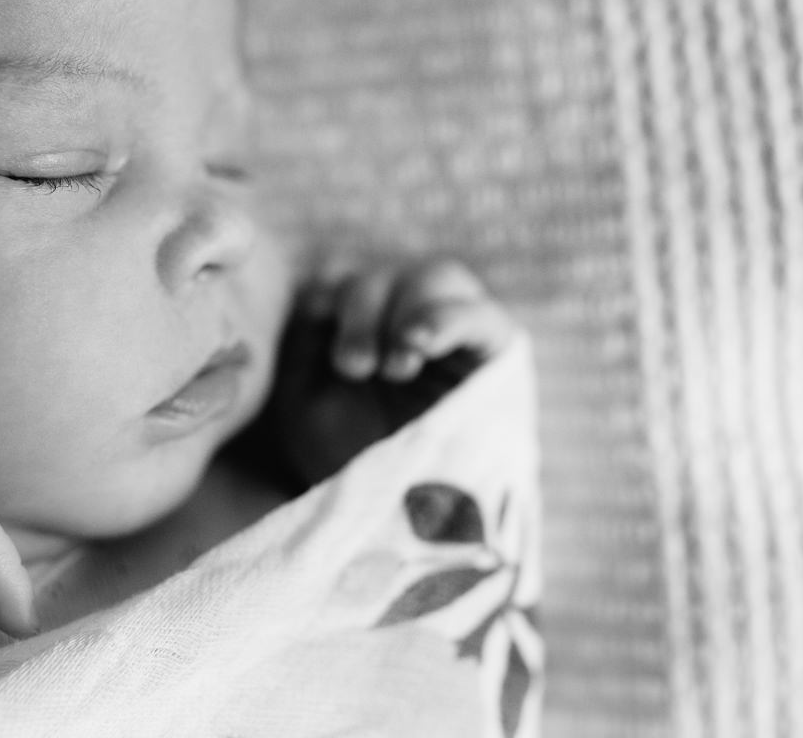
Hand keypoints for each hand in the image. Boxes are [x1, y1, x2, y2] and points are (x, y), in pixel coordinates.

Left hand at [268, 257, 516, 484]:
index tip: (320, 337)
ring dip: (406, 310)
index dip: (331, 297)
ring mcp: (458, 336)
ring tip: (394, 366)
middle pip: (391, 273)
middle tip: (353, 367)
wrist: (389, 529)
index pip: (350, 276)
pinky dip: (449, 318)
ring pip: (438, 275)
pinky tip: (420, 343)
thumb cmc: (345, 462)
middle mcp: (412, 322)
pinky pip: (483, 316)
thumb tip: (319, 294)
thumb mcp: (304, 402)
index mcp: (365, 324)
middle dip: (364, 309)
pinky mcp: (497, 359)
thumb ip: (305, 342)